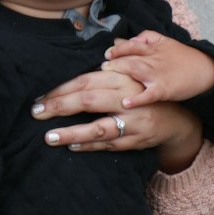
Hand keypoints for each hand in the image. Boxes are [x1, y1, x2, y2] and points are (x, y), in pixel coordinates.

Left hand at [31, 65, 203, 171]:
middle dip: (60, 106)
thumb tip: (72, 67)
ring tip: (49, 137)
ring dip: (72, 133)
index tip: (41, 97)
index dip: (62, 89)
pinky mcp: (136, 141)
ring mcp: (133, 122)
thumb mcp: (128, 77)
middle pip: (90, 101)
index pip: (87, 81)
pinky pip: (109, 145)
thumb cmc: (142, 95)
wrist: (177, 119)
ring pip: (99, 128)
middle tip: (36, 113)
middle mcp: (128, 99)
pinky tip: (71, 147)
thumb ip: (103, 73)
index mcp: (123, 79)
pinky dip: (90, 147)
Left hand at [103, 32, 213, 106]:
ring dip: (119, 72)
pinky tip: (125, 103)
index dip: (117, 49)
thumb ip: (145, 38)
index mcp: (154, 47)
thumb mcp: (166, 42)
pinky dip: (137, 98)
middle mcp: (153, 59)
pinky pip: (148, 94)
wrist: (207, 71)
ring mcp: (158, 74)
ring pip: (135, 70)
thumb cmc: (185, 59)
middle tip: (101, 67)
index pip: (131, 45)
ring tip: (105, 76)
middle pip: (129, 57)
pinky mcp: (164, 89)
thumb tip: (123, 39)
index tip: (107, 54)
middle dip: (113, 61)